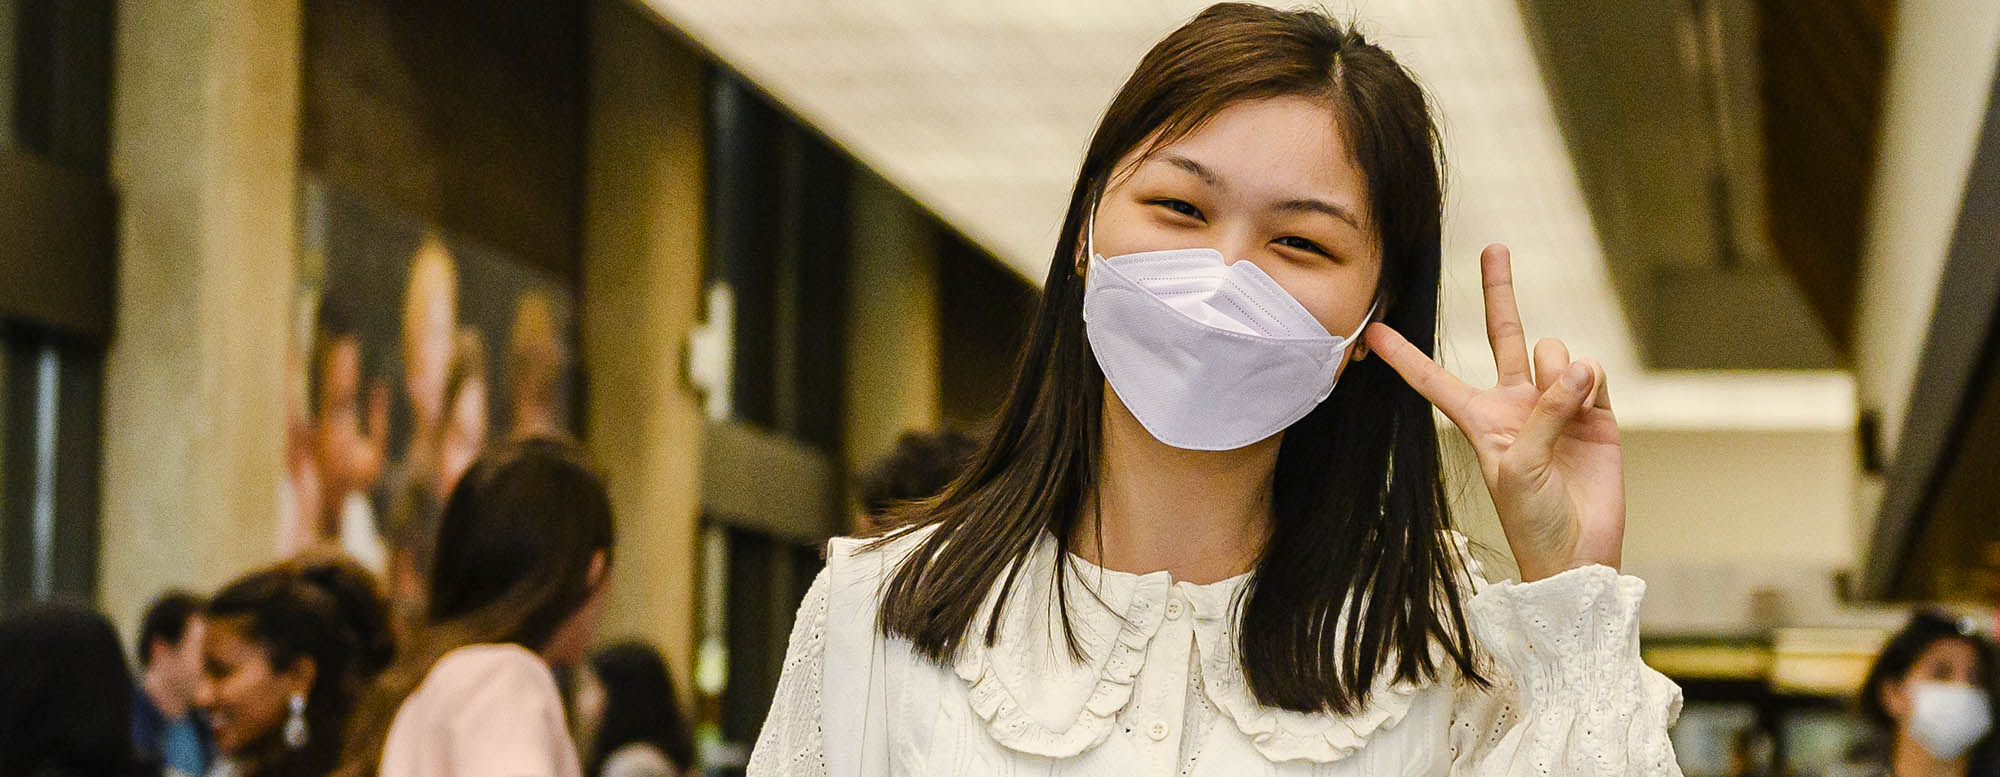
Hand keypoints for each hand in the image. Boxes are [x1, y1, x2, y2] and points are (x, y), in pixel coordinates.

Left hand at [1365, 244, 1622, 581]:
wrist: (1578, 552)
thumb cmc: (1532, 518)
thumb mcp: (1517, 468)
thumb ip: (1543, 415)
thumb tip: (1578, 367)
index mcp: (1478, 418)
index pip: (1433, 379)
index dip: (1404, 357)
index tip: (1374, 330)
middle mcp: (1515, 402)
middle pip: (1503, 333)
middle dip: (1499, 290)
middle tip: (1493, 247)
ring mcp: (1556, 403)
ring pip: (1554, 350)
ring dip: (1560, 368)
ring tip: (1569, 405)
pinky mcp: (1597, 411)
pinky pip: (1591, 372)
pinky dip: (1591, 382)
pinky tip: (1591, 404)